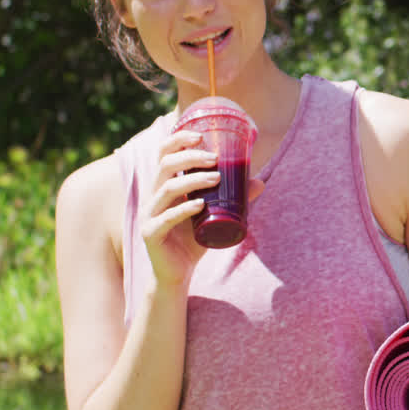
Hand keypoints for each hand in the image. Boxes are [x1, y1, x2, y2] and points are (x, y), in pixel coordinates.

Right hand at [143, 131, 265, 289]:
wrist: (177, 273)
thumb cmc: (193, 240)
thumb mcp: (215, 215)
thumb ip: (233, 199)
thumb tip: (259, 182)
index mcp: (164, 187)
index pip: (164, 155)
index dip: (178, 141)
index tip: (200, 135)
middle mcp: (153, 197)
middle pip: (165, 166)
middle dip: (190, 157)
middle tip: (215, 158)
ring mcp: (149, 215)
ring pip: (166, 189)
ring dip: (193, 180)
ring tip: (216, 178)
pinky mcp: (150, 234)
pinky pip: (165, 218)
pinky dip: (183, 209)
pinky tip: (199, 205)